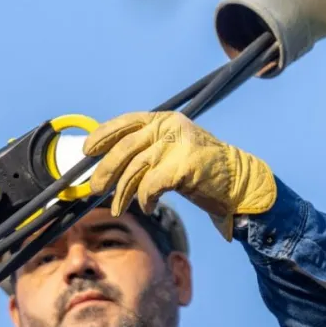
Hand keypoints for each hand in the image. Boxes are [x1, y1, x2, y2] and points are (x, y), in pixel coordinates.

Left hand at [82, 111, 276, 239]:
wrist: (238, 182)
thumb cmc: (200, 171)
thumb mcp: (170, 151)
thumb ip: (146, 149)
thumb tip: (109, 162)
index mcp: (164, 119)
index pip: (126, 123)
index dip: (103, 135)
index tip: (87, 150)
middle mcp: (169, 127)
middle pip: (125, 148)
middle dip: (106, 170)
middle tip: (94, 188)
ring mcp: (177, 144)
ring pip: (135, 169)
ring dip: (123, 193)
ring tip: (120, 207)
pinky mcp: (184, 165)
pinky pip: (151, 185)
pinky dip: (145, 199)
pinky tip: (148, 206)